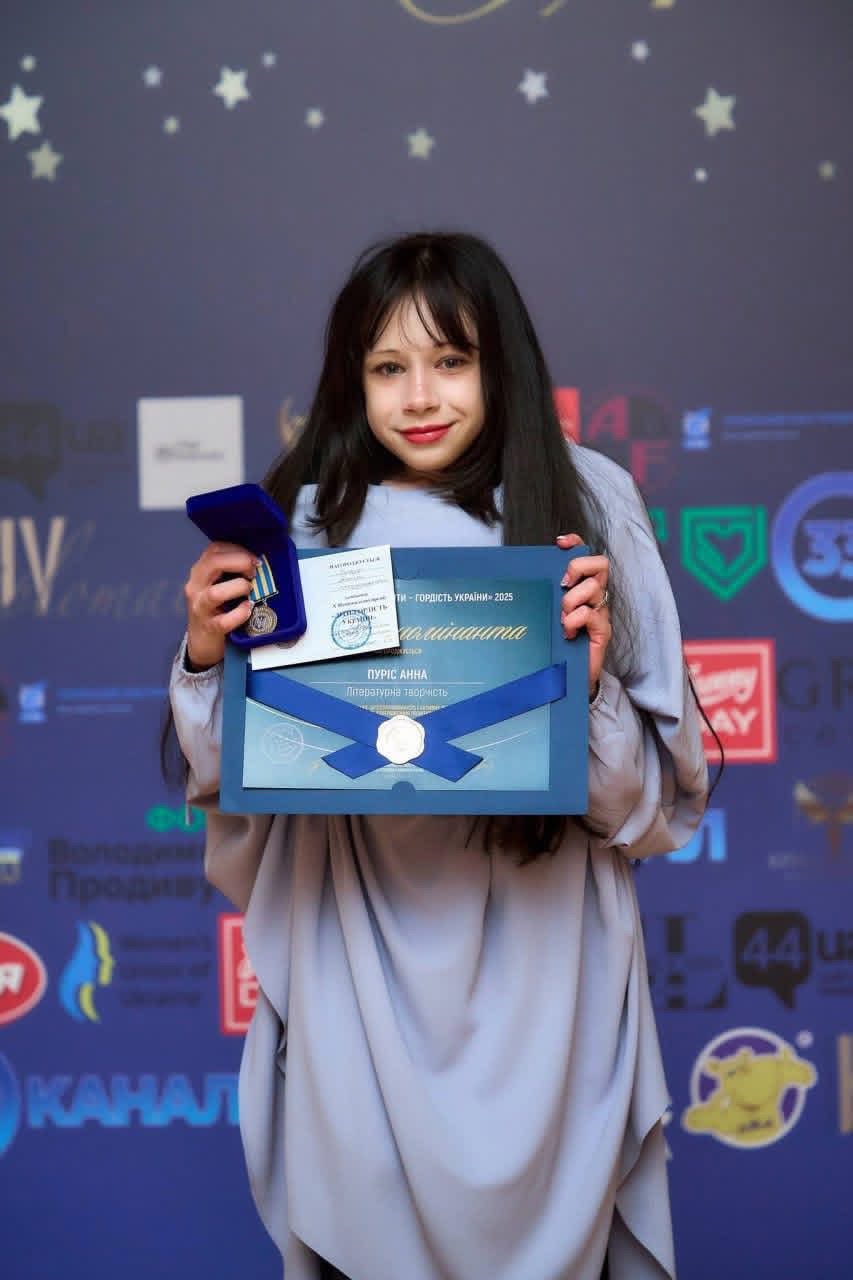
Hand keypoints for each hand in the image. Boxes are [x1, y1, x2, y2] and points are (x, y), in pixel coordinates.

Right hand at [183, 541, 259, 667]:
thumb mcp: (218, 583)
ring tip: (250, 590)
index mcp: (199, 572)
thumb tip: (257, 560)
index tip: (253, 558)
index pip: (214, 549)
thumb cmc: (216, 607)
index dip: (238, 549)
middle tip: (254, 571)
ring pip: (216, 593)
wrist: (202, 640)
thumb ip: (231, 570)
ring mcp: (200, 608)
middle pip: (213, 563)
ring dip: (239, 587)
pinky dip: (240, 614)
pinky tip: (248, 609)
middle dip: (239, 562)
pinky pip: (224, 621)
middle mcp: (195, 586)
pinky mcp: (209, 627)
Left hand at [556, 533, 610, 695]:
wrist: (569, 678)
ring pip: (593, 587)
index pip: (585, 556)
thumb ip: (546, 597)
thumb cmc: (557, 645)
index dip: (576, 544)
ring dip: (571, 600)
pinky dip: (574, 620)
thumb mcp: (548, 614)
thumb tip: (527, 578)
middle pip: (600, 564)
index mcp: (581, 588)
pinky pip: (590, 613)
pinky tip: (567, 632)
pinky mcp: (602, 631)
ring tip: (562, 617)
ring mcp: (600, 613)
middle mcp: (595, 597)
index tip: (560, 543)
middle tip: (563, 584)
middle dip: (578, 568)